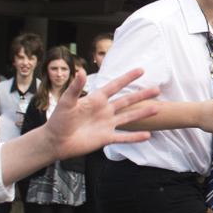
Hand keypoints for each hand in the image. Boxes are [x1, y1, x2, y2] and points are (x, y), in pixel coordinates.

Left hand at [41, 67, 162, 157]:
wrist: (55, 141)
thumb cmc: (58, 120)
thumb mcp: (66, 102)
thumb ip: (75, 87)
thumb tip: (81, 71)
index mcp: (96, 99)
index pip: (115, 86)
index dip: (127, 78)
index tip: (141, 70)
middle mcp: (104, 110)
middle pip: (127, 101)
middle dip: (141, 95)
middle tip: (156, 89)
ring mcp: (106, 124)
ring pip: (129, 118)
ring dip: (142, 113)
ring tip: (157, 109)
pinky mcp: (105, 138)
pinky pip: (123, 137)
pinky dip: (135, 137)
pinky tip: (147, 135)